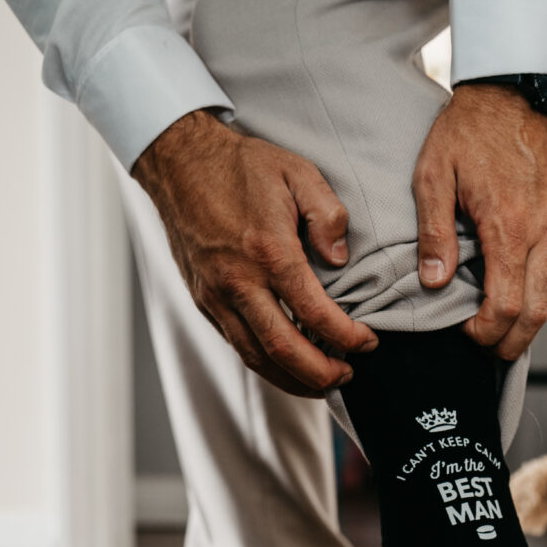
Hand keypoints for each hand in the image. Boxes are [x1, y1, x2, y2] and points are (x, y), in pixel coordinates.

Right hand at [131, 109, 377, 395]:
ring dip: (293, 380)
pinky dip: (267, 364)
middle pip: (283, 349)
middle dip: (321, 374)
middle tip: (348, 376)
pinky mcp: (204, 301)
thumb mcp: (298, 172)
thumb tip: (340, 258)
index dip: (346, 336)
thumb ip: (327, 214)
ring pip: (256, 357)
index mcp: (267, 251)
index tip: (367, 342)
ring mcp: (216, 295)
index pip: (313, 312)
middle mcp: (238, 281)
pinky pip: (238, 345)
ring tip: (324, 383)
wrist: (179, 163)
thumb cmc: (242, 167)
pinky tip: (290, 366)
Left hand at [412, 84, 546, 361]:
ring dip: (532, 326)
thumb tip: (434, 282)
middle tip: (486, 351)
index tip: (466, 335)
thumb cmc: (469, 128)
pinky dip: (546, 299)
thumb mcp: (434, 175)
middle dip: (510, 342)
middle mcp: (543, 232)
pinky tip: (525, 302)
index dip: (486, 333)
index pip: (506, 306)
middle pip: (536, 314)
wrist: (515, 88)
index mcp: (509, 226)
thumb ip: (433, 233)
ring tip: (504, 334)